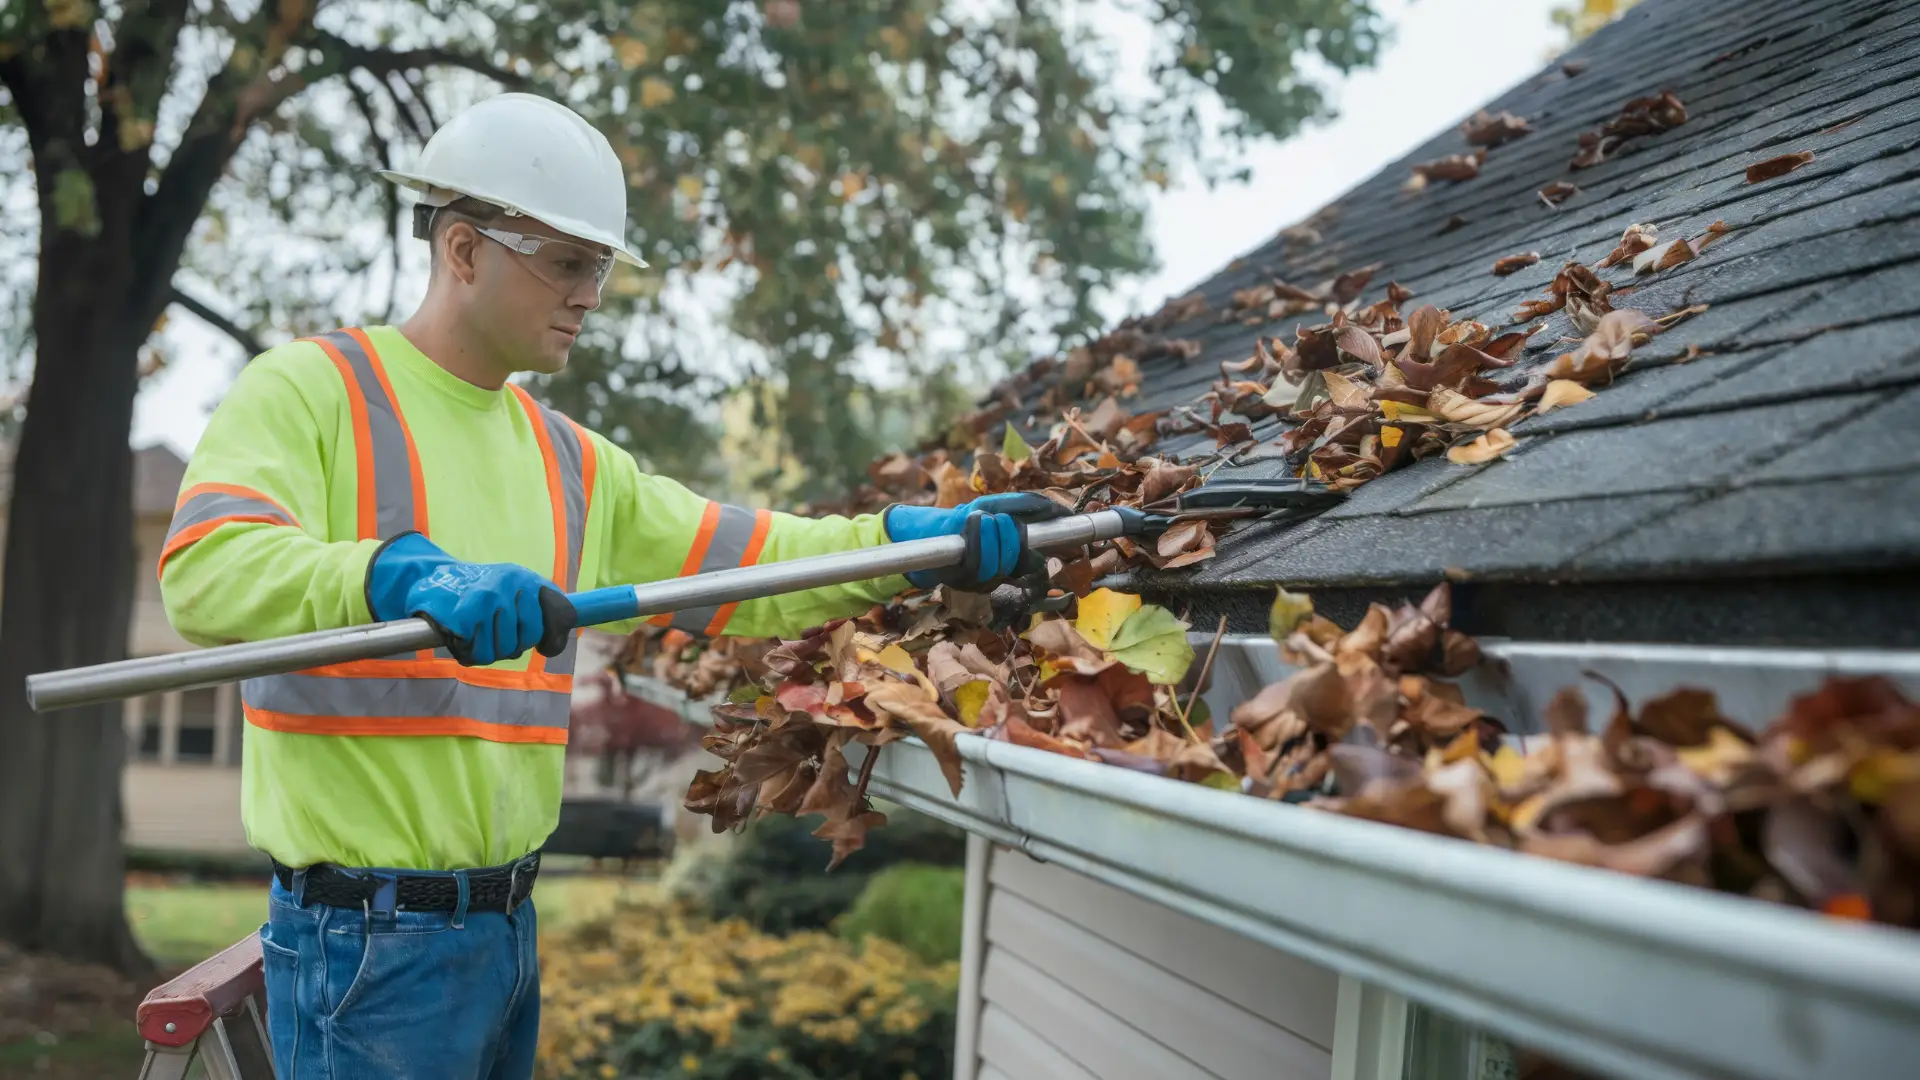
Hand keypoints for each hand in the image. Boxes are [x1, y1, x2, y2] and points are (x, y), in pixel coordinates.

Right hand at [366, 533, 578, 665]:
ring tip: (474, 629)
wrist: (430, 581)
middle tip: (492, 632)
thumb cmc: (476, 593)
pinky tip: (459, 634)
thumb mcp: (512, 592)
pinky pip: (477, 653)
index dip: (553, 636)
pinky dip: (466, 650)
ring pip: (502, 650)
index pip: (562, 614)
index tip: (545, 645)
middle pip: (528, 639)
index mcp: (527, 577)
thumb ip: (538, 613)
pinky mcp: (466, 615)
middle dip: (510, 644)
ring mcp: (489, 598)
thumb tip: (553, 645)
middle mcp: (512, 583)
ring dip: (486, 648)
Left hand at [882, 492, 1064, 591]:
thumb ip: (1023, 505)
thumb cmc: (962, 521)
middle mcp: (998, 576)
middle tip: (995, 517)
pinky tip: (970, 519)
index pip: (1037, 560)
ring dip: (990, 529)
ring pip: (999, 558)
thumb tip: (1055, 508)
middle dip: (1009, 529)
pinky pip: (977, 559)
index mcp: (1011, 562)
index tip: (1065, 521)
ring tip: (980, 517)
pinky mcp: (960, 580)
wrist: (923, 534)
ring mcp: (980, 580)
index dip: (1052, 541)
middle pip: (1018, 554)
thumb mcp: (994, 506)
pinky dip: (975, 531)